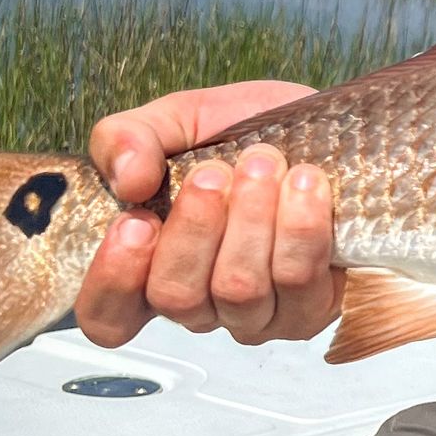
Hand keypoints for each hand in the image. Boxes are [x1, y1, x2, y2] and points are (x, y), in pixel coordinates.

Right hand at [75, 81, 344, 349]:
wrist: (327, 125)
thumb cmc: (244, 132)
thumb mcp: (175, 119)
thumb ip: (127, 138)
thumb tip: (126, 181)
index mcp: (151, 265)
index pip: (108, 315)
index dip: (113, 280)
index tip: (137, 221)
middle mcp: (201, 302)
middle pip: (177, 297)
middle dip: (196, 228)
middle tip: (213, 173)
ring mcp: (256, 313)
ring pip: (240, 291)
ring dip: (250, 221)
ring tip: (264, 165)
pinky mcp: (312, 307)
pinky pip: (300, 284)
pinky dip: (301, 230)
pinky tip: (305, 186)